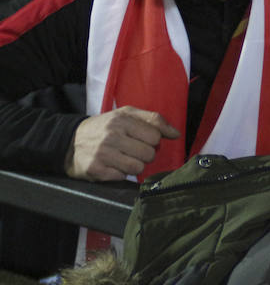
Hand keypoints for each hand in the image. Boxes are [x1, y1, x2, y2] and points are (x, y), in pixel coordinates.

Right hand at [65, 106, 179, 180]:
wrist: (70, 141)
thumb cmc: (105, 127)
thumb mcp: (127, 115)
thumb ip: (153, 120)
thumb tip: (176, 134)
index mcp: (122, 119)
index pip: (155, 134)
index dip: (154, 140)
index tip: (144, 139)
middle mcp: (112, 135)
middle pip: (149, 153)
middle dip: (145, 154)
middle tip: (134, 150)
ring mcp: (103, 154)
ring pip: (138, 168)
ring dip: (135, 166)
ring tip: (124, 158)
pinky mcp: (96, 170)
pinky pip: (122, 178)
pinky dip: (120, 174)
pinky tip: (112, 166)